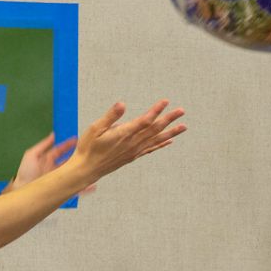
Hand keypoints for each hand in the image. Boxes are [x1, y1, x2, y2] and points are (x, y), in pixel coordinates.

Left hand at [4, 133, 94, 196]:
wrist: (23, 191)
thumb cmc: (25, 174)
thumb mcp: (31, 155)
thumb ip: (43, 145)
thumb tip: (52, 134)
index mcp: (49, 160)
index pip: (62, 150)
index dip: (69, 144)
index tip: (77, 139)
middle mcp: (55, 170)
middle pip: (71, 161)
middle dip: (80, 156)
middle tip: (89, 150)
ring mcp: (60, 180)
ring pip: (75, 174)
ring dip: (84, 171)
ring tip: (94, 166)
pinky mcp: (62, 190)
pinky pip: (76, 189)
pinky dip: (85, 188)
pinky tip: (92, 185)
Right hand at [68, 100, 187, 179]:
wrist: (87, 169)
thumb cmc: (88, 147)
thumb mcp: (95, 128)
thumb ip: (111, 116)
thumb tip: (122, 104)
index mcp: (124, 134)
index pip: (144, 121)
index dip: (156, 110)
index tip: (166, 101)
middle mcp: (132, 143)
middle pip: (154, 129)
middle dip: (169, 119)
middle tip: (182, 111)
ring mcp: (134, 151)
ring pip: (156, 140)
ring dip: (171, 132)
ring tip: (183, 126)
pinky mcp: (133, 156)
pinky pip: (151, 149)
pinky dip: (161, 144)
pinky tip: (170, 140)